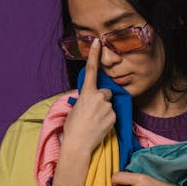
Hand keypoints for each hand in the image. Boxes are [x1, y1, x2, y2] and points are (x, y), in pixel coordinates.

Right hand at [53, 39, 115, 185]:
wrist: (79, 144)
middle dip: (102, 98)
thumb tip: (89, 98)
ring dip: (104, 109)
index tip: (97, 41)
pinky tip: (99, 126)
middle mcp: (99, 97)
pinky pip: (113, 113)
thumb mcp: (75, 108)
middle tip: (93, 111)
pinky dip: (108, 118)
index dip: (94, 55)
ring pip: (109, 103)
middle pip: (106, 91)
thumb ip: (84, 99)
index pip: (91, 70)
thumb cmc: (72, 128)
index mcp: (86, 93)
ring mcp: (108, 107)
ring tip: (94, 121)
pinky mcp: (114, 117)